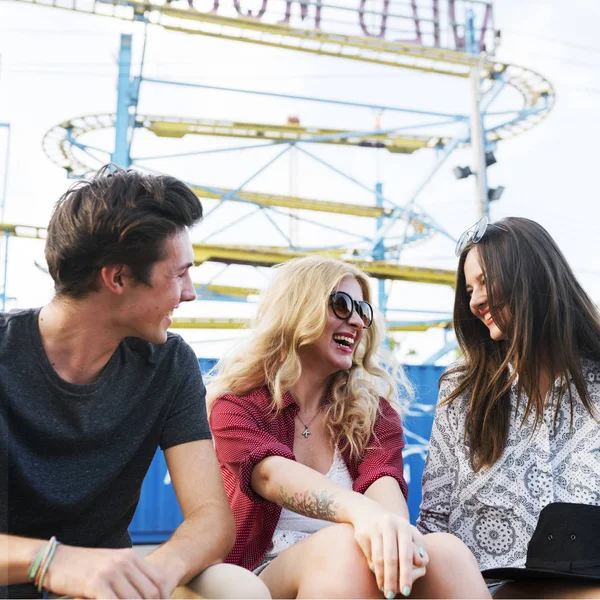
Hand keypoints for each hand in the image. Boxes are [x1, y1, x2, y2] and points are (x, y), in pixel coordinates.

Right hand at [43, 545, 171, 597]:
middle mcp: (124, 562)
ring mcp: (111, 572)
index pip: (158, 579)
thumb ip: (128, 575)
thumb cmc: (83, 566)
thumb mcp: (110, 564)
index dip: (162, 598)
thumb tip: (145, 595)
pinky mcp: (96, 584)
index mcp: (130, 557)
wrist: (55, 559)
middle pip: (149, 593)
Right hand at [352, 507, 428, 597]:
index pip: (406, 553)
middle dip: (393, 579)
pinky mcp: (362, 533)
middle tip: (393, 596)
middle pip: (391, 557)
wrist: (367, 511)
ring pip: (378, 559)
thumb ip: (417, 545)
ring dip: (382, 578)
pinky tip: (378, 578)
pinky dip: (374, 570)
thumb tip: (421, 562)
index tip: (406, 591)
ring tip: (384, 590)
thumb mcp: (406, 532)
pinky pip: (369, 556)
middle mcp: (389, 524)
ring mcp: (374, 528)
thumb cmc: (393, 527)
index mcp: (403, 525)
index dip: (406, 573)